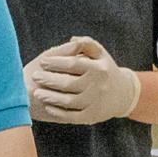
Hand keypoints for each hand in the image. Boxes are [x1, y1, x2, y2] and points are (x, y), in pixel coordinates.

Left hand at [25, 37, 141, 126]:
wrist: (122, 95)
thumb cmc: (104, 70)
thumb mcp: (100, 54)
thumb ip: (87, 44)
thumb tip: (72, 40)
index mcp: (99, 68)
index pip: (73, 64)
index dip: (55, 63)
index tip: (42, 62)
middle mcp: (98, 86)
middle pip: (68, 83)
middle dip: (48, 80)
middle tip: (35, 77)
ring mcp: (95, 103)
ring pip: (68, 101)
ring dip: (50, 97)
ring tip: (37, 93)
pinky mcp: (91, 117)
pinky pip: (71, 116)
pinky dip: (58, 112)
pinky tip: (48, 106)